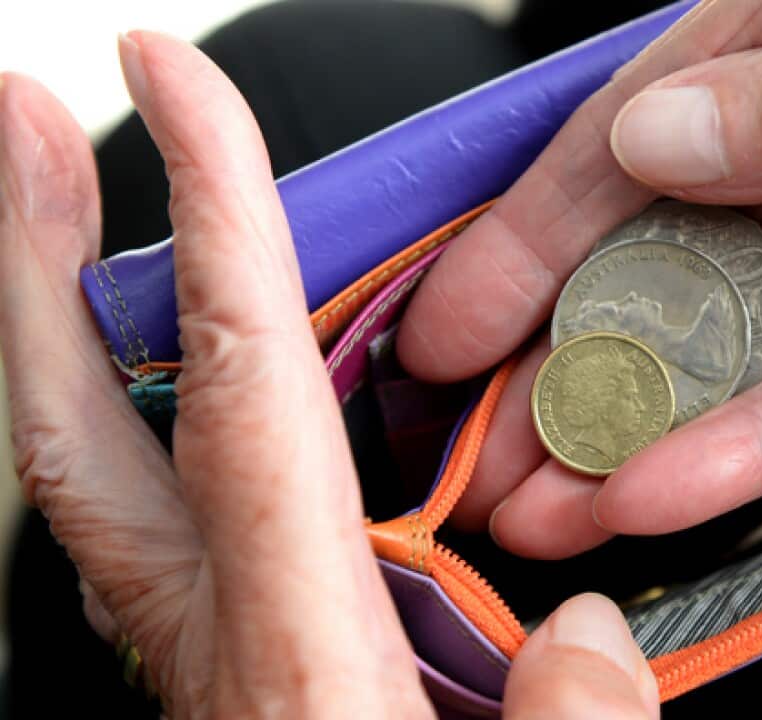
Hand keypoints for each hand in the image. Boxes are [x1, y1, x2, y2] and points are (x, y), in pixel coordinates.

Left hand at [0, 35, 655, 718]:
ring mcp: (209, 671)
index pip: (246, 389)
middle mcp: (220, 655)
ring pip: (107, 478)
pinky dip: (163, 440)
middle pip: (86, 426)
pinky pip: (164, 535)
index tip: (175, 87)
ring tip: (101, 241)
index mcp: (301, 666)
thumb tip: (585, 628)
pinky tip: (219, 423)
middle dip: (43, 261)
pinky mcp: (233, 692)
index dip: (215, 213)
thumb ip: (570, 718)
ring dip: (93, 339)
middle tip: (28, 135)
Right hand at [397, 0, 761, 558]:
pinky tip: (682, 485)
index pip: (653, 118)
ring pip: (755, 326)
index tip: (455, 317)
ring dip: (656, 417)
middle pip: (679, 238)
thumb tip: (664, 130)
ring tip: (562, 500)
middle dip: (575, 346)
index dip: (539, 227)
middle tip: (488, 440)